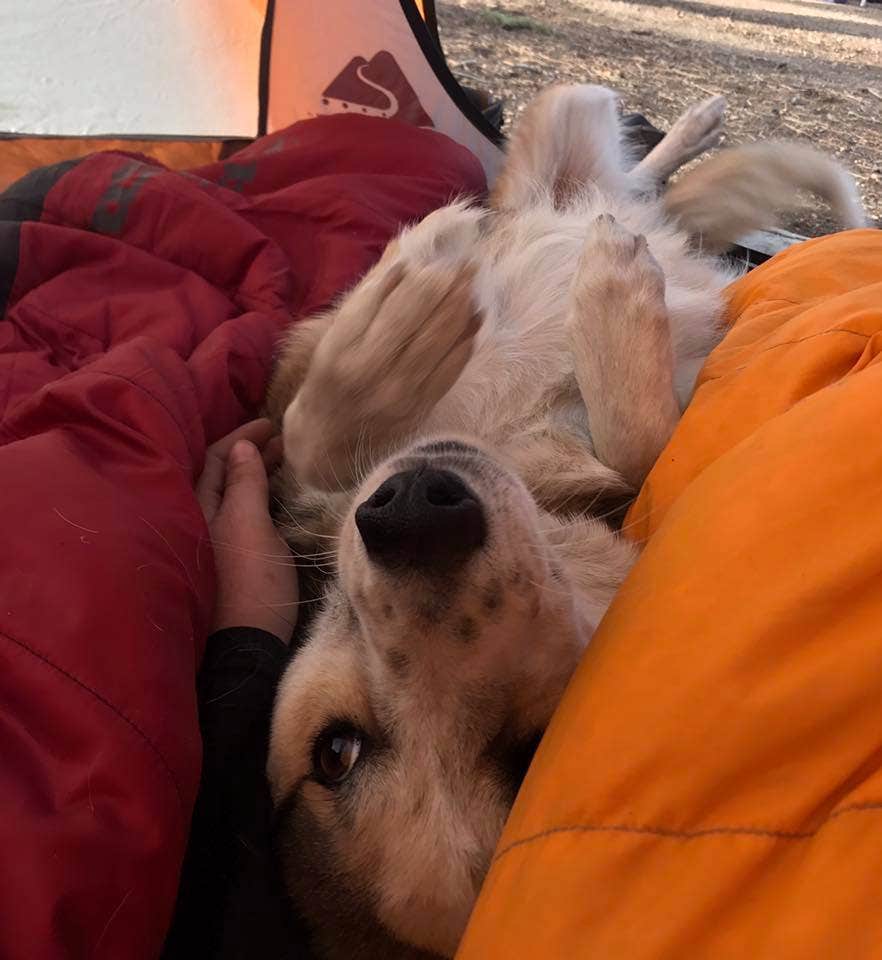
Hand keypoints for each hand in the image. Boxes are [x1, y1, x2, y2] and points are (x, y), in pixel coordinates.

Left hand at [196, 419, 298, 642]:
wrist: (246, 652)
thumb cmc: (248, 585)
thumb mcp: (250, 526)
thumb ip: (245, 484)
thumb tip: (240, 445)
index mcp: (195, 510)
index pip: (213, 459)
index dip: (241, 436)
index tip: (271, 422)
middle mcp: (197, 524)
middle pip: (219, 477)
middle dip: (249, 453)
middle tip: (282, 440)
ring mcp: (212, 546)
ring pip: (230, 497)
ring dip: (253, 475)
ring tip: (282, 462)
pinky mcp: (228, 565)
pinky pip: (239, 516)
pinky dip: (255, 499)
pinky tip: (272, 500)